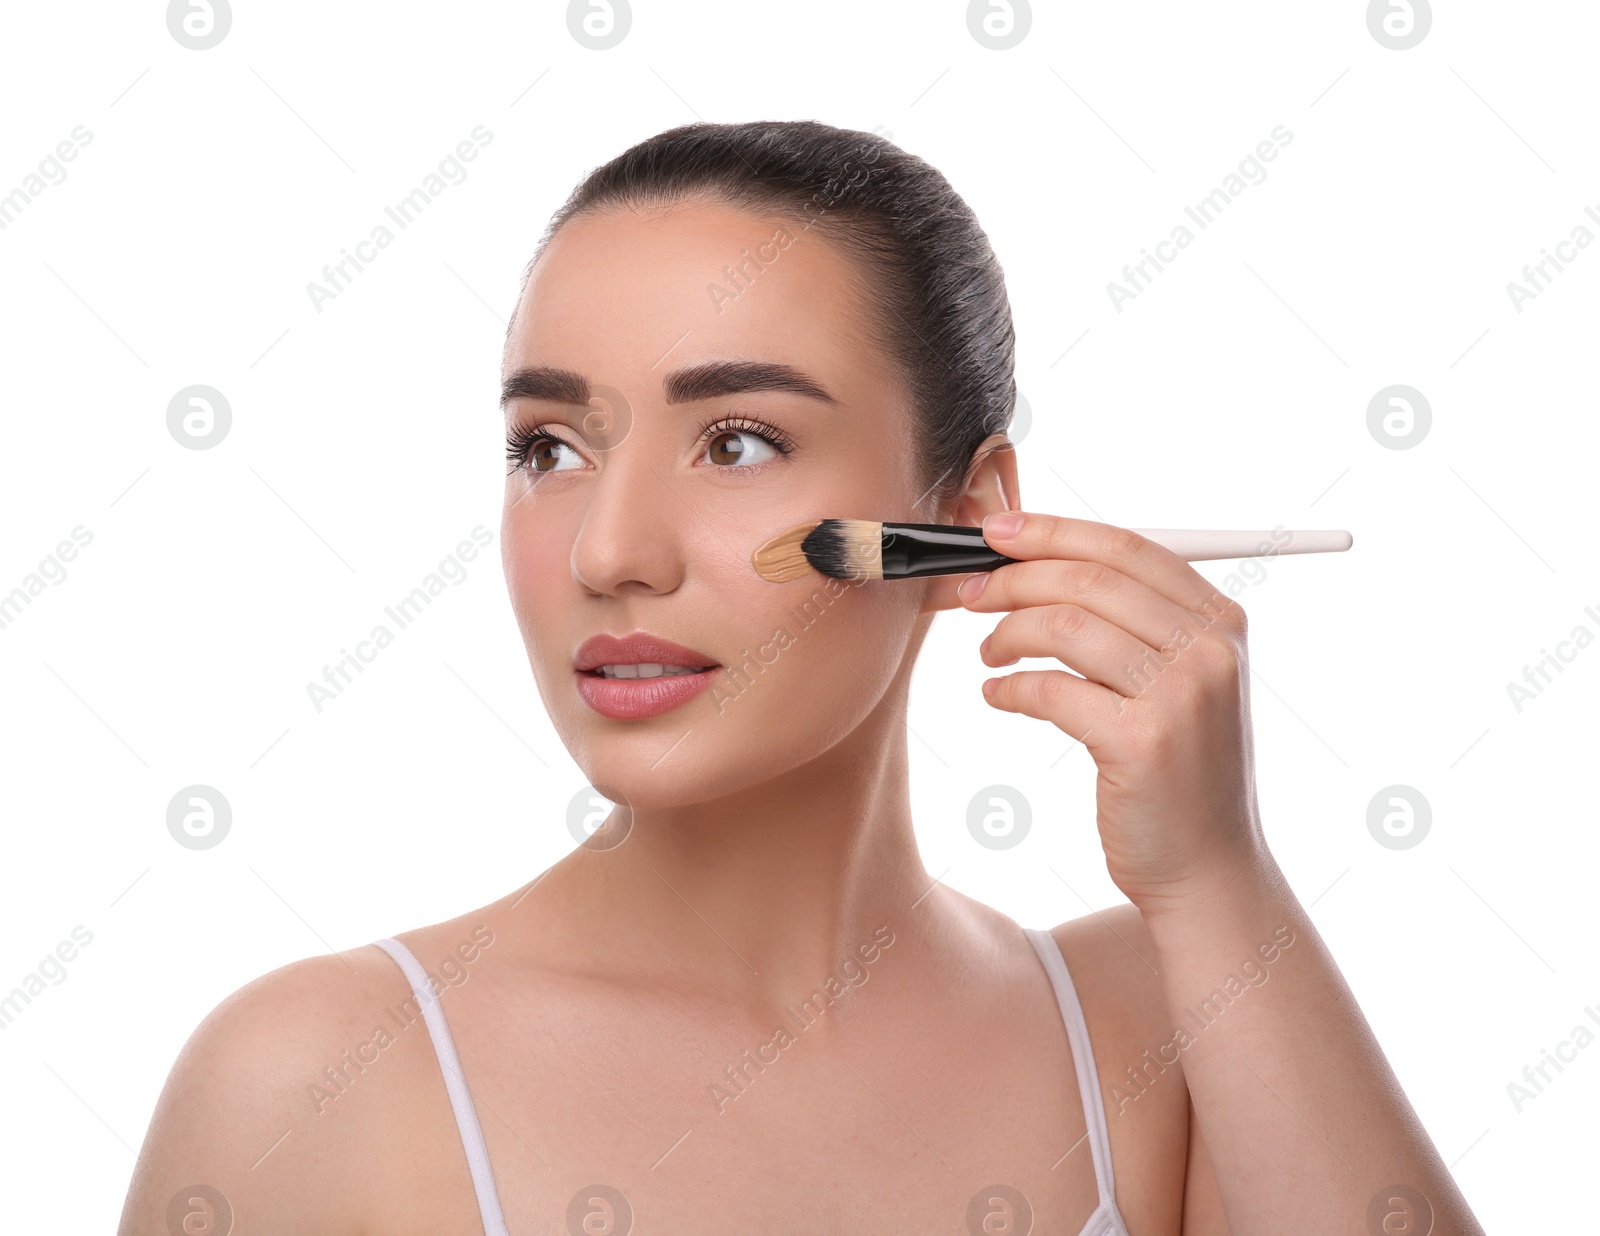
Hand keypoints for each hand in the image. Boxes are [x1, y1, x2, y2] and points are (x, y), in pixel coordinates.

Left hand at [956, 511, 1270, 916]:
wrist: (1209, 870)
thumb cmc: (1178, 773)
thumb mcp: (1179, 684)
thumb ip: (1133, 624)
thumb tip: (1041, 565)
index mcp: (1220, 621)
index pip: (1127, 547)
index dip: (1053, 531)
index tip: (997, 532)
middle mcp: (1210, 650)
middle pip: (1090, 579)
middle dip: (1016, 577)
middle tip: (970, 595)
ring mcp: (1181, 696)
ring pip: (1067, 626)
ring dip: (1008, 632)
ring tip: (988, 653)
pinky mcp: (1143, 744)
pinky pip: (1052, 690)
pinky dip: (1011, 687)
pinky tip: (999, 695)